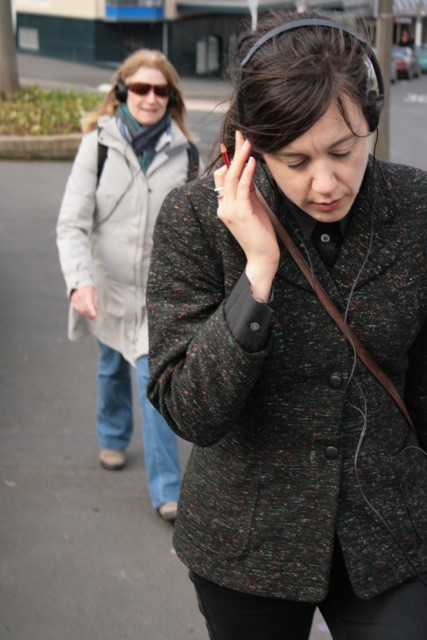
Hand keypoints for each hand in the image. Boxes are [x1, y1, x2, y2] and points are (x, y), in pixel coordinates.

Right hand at [70, 285, 97, 319]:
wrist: (79, 282)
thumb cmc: (89, 288)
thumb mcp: (94, 292)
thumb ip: (95, 300)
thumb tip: (95, 309)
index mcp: (87, 291)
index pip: (89, 302)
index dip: (91, 309)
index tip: (95, 315)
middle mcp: (80, 295)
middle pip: (85, 308)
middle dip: (90, 314)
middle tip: (95, 318)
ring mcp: (75, 297)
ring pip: (81, 309)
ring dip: (87, 314)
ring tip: (92, 317)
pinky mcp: (73, 300)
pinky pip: (77, 308)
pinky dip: (82, 312)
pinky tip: (86, 314)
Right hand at [214, 131, 279, 301]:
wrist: (261, 258)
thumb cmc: (260, 235)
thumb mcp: (253, 207)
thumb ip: (248, 190)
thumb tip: (249, 171)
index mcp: (224, 205)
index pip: (222, 176)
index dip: (230, 158)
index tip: (240, 141)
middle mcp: (223, 206)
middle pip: (225, 172)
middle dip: (234, 152)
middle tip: (243, 133)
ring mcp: (229, 210)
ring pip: (231, 178)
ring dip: (240, 158)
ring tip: (249, 143)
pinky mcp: (240, 213)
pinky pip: (242, 188)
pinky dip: (246, 173)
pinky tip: (252, 161)